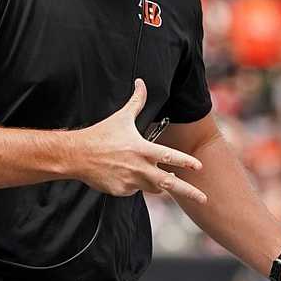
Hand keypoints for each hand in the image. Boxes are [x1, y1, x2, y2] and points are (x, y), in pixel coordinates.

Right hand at [71, 79, 206, 202]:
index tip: (200, 167)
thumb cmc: (100, 134)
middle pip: (169, 183)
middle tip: (204, 198)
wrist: (77, 155)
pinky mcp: (121, 191)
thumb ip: (136, 101)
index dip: (186, 162)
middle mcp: (139, 168)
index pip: (170, 157)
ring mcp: (130, 182)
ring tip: (161, 178)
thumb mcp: (121, 117)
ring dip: (159, 183)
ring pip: (153, 187)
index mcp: (142, 149)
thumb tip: (141, 82)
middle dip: (189, 192)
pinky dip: (136, 184)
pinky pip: (135, 190)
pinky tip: (126, 173)